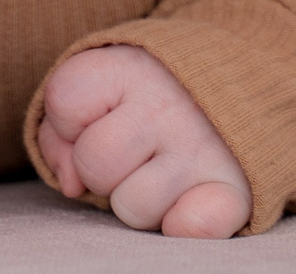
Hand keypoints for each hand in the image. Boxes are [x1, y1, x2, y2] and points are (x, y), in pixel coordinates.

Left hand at [35, 44, 249, 237]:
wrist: (234, 88)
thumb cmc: (143, 101)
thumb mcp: (97, 91)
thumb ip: (60, 133)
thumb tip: (70, 184)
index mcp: (130, 68)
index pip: (65, 100)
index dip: (69, 120)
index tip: (97, 114)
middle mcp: (168, 105)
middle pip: (95, 163)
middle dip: (99, 169)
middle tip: (128, 154)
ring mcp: (202, 148)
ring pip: (133, 208)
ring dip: (137, 201)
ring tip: (157, 175)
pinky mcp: (234, 189)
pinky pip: (194, 228)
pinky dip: (183, 225)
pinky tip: (184, 204)